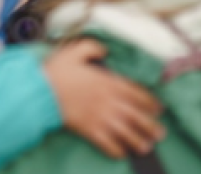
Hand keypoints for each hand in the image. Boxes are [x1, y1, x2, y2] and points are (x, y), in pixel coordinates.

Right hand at [43, 39, 164, 158]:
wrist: (40, 91)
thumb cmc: (57, 71)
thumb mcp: (74, 50)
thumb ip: (92, 47)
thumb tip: (105, 49)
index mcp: (108, 82)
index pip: (136, 93)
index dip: (149, 102)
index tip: (158, 109)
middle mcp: (109, 102)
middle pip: (136, 116)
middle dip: (151, 126)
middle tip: (160, 133)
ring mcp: (100, 118)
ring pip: (126, 132)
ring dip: (138, 141)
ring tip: (146, 147)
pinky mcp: (89, 131)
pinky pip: (108, 144)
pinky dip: (116, 150)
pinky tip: (121, 153)